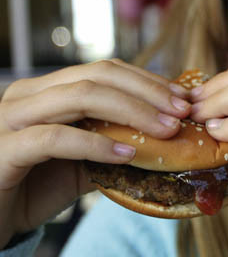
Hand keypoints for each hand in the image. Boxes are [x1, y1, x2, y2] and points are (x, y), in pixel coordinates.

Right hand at [0, 59, 190, 248]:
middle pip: (98, 75)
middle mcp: (29, 93)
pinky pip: (55, 138)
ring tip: (165, 129)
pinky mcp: (3, 149)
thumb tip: (164, 137)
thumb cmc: (37, 186)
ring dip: (132, 111)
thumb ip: (113, 142)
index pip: (106, 70)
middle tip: (182, 112)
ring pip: (81, 97)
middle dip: (147, 92)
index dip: (147, 80)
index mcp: (48, 89)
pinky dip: (96, 143)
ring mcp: (12, 117)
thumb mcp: (84, 160)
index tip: (182, 98)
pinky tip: (127, 153)